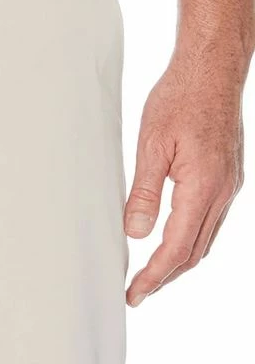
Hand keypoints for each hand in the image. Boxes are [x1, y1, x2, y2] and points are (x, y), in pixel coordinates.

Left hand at [125, 45, 245, 306]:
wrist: (211, 70)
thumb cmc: (180, 100)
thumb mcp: (151, 147)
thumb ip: (145, 193)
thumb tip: (136, 233)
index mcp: (203, 188)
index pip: (175, 248)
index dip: (153, 276)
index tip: (134, 293)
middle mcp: (222, 192)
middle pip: (193, 252)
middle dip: (165, 277)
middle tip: (137, 293)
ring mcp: (228, 186)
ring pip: (204, 239)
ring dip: (178, 262)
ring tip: (150, 276)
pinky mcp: (226, 177)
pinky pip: (209, 221)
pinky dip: (189, 240)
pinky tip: (172, 242)